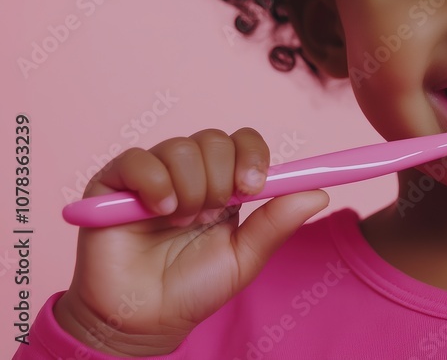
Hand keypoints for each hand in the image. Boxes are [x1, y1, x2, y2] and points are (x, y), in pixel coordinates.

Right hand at [53, 127, 328, 356]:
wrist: (144, 320)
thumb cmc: (193, 288)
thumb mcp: (244, 258)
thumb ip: (276, 224)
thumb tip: (320, 192)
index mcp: (222, 184)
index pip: (243, 142)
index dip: (252, 155)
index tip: (254, 186)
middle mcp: (188, 172)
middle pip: (215, 139)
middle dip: (221, 178)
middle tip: (212, 213)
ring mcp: (152, 173)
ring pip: (181, 147)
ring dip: (190, 187)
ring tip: (181, 221)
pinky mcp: (113, 182)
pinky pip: (138, 159)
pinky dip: (155, 183)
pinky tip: (159, 211)